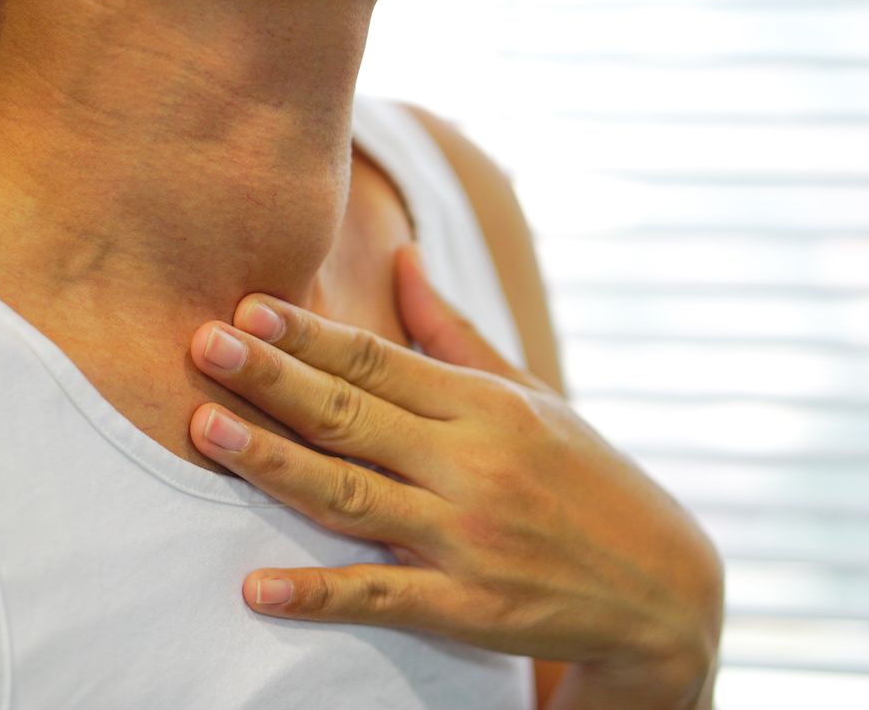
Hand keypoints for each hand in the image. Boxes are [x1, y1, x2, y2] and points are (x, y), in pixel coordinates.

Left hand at [186, 242, 723, 708]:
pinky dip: (320, 594)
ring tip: (208, 431)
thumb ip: (455, 334)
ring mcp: (470, 538)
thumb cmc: (586, 479)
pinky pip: (383, 597)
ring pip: (354, 495)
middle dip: (274, 378)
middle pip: (355, 415)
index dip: (310, 334)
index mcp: (486, 406)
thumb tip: (401, 258)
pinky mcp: (471, 609)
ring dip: (276, 463)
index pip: (381, 361)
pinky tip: (258, 587)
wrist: (666, 590)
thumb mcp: (532, 397)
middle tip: (202, 343)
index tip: (248, 306)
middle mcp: (474, 464)